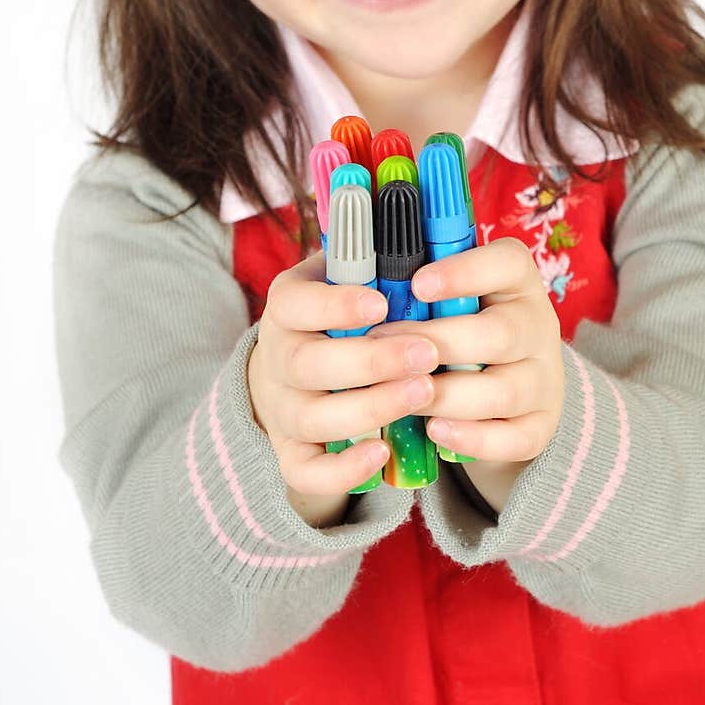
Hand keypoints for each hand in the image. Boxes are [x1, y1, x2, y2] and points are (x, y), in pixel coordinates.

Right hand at [247, 249, 440, 497]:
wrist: (295, 370)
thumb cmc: (340, 315)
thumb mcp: (345, 276)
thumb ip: (374, 262)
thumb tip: (426, 233)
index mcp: (288, 306)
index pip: (298, 303)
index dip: (336, 305)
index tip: (381, 303)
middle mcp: (278, 358)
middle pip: (309, 365)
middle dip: (371, 361)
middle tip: (426, 353)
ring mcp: (282, 409)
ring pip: (314, 418)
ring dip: (371, 406)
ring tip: (423, 392)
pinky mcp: (292, 452)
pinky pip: (307, 471)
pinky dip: (342, 469)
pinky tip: (382, 450)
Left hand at [367, 236, 565, 469]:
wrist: (509, 379)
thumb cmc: (460, 323)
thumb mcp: (449, 293)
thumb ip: (416, 283)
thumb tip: (354, 274)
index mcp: (517, 279)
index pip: (507, 262)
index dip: (464, 272)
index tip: (418, 284)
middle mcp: (538, 325)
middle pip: (500, 333)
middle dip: (437, 343)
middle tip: (382, 348)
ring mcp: (544, 379)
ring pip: (503, 390)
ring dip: (447, 396)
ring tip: (402, 395)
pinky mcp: (540, 426)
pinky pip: (513, 438)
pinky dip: (472, 438)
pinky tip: (433, 432)